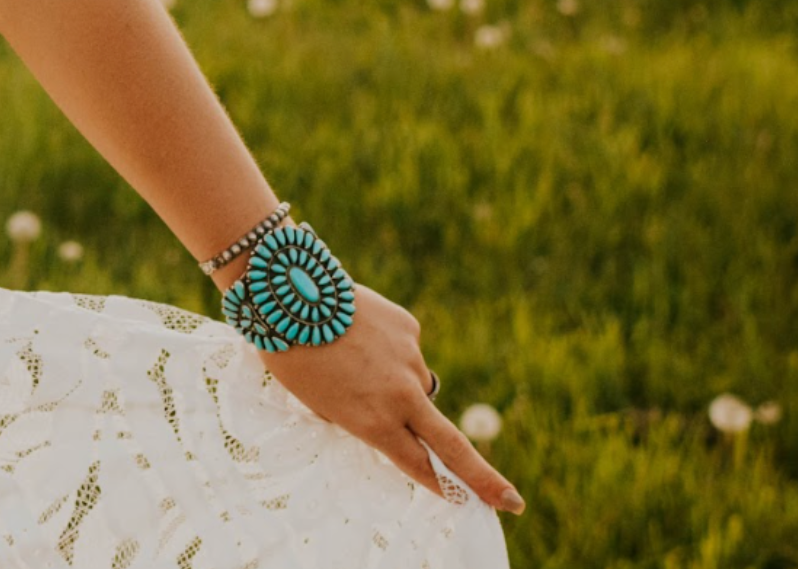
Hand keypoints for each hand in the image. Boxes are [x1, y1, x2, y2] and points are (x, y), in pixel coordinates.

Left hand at [253, 280, 525, 516]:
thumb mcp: (319, 403)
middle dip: (484, 479)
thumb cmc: (291, 356)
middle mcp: (400, 396)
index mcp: (373, 422)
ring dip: (392, 381)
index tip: (466, 503)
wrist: (285, 294)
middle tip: (512, 502)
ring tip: (347, 359)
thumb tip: (392, 410)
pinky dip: (386, 349)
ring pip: (414, 384)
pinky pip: (404, 349)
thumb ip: (362, 414)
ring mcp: (410, 360)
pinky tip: (355, 332)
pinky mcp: (409, 327)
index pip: (418, 464)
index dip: (442, 485)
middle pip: (452, 446)